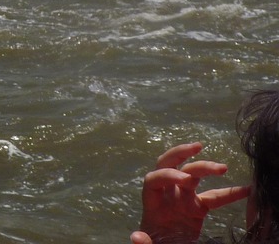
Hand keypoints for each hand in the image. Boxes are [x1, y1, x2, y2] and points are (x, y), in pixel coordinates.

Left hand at [131, 142, 249, 243]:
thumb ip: (144, 242)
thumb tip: (136, 237)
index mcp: (152, 202)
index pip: (153, 180)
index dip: (166, 175)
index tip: (184, 179)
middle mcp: (166, 195)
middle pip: (169, 165)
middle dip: (180, 153)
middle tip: (196, 148)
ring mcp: (182, 199)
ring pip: (192, 175)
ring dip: (205, 167)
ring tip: (223, 167)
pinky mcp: (197, 208)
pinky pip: (214, 198)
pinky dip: (229, 193)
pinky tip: (246, 190)